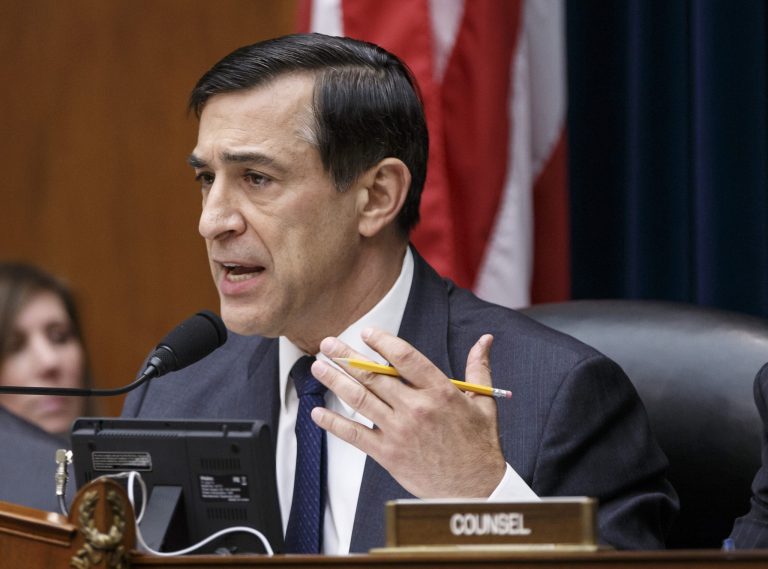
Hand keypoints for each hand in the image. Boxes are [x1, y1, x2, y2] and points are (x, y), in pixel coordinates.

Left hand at [309, 328, 506, 497]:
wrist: (475, 489)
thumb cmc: (478, 445)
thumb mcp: (483, 402)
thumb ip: (478, 368)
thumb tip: (485, 339)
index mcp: (439, 391)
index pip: (405, 357)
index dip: (382, 342)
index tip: (366, 332)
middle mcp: (416, 408)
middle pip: (374, 376)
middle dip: (347, 357)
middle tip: (328, 343)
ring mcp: (399, 431)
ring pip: (360, 400)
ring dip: (335, 381)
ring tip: (318, 367)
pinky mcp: (388, 454)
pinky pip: (355, 435)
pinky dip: (334, 423)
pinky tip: (318, 412)